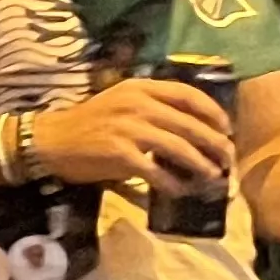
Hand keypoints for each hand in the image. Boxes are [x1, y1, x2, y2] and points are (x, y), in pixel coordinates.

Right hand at [35, 78, 235, 195]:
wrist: (51, 140)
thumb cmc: (88, 123)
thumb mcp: (120, 102)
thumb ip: (152, 107)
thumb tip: (191, 127)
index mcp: (140, 88)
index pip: (189, 95)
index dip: (214, 113)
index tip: (226, 128)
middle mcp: (137, 105)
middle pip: (190, 124)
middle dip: (215, 144)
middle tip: (228, 158)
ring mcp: (129, 129)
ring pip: (179, 149)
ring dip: (201, 165)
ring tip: (213, 176)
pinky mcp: (120, 154)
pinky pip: (157, 172)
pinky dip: (173, 183)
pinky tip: (180, 190)